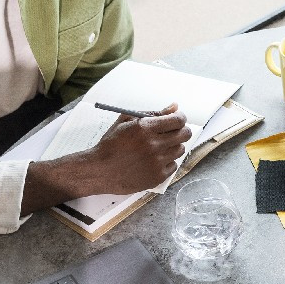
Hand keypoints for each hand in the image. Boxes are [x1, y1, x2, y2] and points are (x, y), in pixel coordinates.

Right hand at [76, 103, 191, 193]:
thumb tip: (174, 106)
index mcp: (145, 128)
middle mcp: (153, 145)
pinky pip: (173, 165)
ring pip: (180, 149)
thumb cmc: (111, 145)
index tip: (176, 119)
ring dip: (173, 146)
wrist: (99, 171)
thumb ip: (153, 113)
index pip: (178, 120)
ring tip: (159, 148)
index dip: (180, 118)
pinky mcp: (157, 176)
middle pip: (185, 134)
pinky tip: (154, 161)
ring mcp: (156, 162)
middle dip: (181, 130)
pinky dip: (167, 162)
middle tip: (173, 132)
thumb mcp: (126, 122)